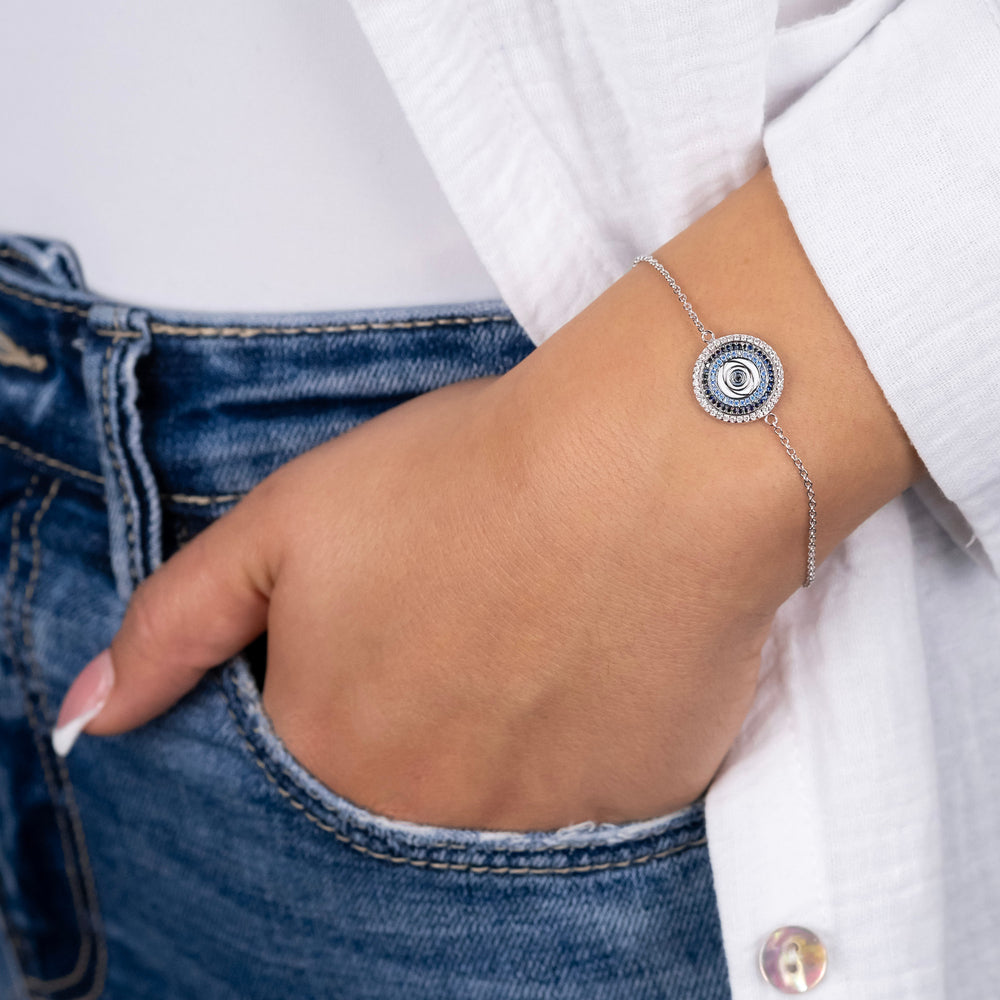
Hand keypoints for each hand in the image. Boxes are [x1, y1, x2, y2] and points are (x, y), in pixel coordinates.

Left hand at [51, 356, 777, 830]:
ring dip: (511, 716)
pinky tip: (603, 647)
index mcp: (333, 748)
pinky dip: (590, 725)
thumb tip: (89, 720)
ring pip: (504, 785)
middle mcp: (429, 812)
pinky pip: (595, 782)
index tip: (399, 618)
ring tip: (542, 618)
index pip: (312, 752)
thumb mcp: (288, 524)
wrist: (645, 465)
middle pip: (407, 778)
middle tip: (477, 610)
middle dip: (430, 699)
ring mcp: (541, 818)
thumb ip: (175, 626)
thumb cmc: (465, 478)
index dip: (353, 672)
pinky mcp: (638, 796)